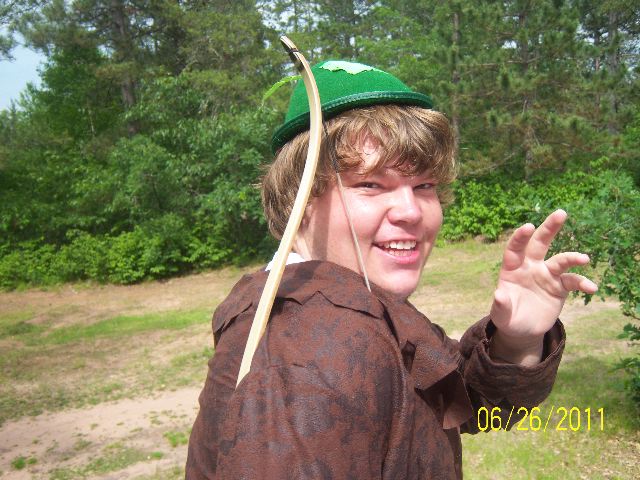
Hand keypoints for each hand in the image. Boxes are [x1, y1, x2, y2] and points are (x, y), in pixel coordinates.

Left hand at [489, 209, 597, 365]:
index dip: (520, 237)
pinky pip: (573, 281)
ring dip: (572, 257)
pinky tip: (592, 288)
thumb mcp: (501, 314)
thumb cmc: (507, 317)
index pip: (515, 249)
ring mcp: (547, 275)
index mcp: (512, 268)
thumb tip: (499, 295)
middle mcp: (531, 266)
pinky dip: (583, 283)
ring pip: (561, 260)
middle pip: (540, 243)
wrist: (522, 329)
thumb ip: (501, 305)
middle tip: (561, 213)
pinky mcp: (560, 287)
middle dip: (549, 228)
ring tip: (584, 258)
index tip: (528, 226)